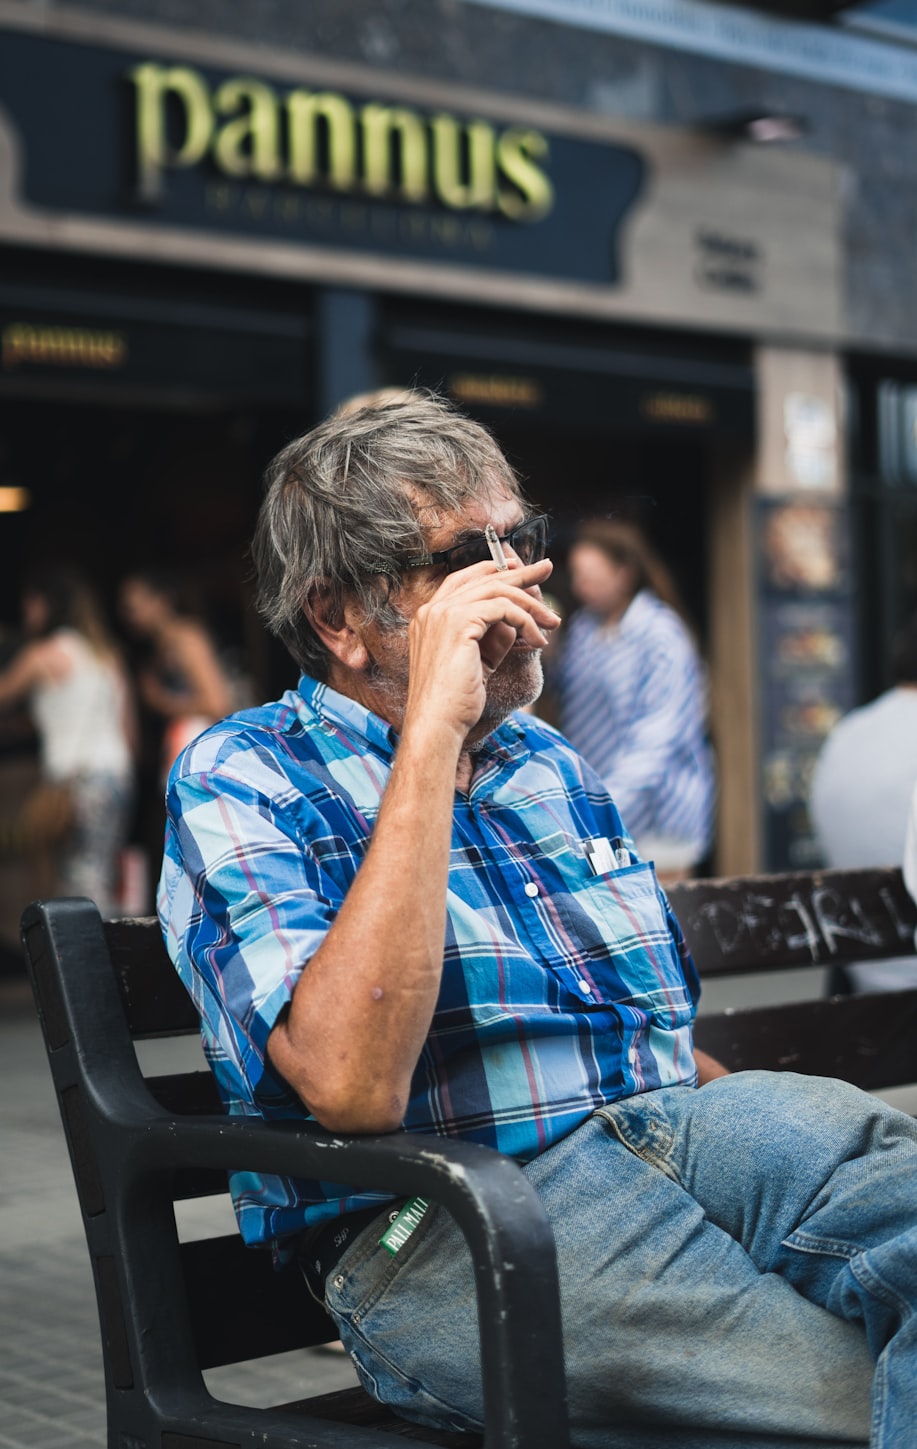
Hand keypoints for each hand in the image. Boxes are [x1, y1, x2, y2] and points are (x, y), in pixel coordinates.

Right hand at [403, 556, 559, 742]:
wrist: (437, 725)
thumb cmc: (455, 702)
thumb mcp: (479, 662)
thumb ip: (493, 638)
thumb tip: (517, 621)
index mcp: (429, 618)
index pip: (463, 580)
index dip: (493, 570)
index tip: (520, 569)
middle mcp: (432, 610)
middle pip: (483, 578)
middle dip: (520, 573)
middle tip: (546, 568)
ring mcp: (442, 614)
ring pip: (497, 590)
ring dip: (531, 604)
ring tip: (552, 621)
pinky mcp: (459, 623)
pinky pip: (503, 609)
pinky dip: (526, 621)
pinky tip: (538, 639)